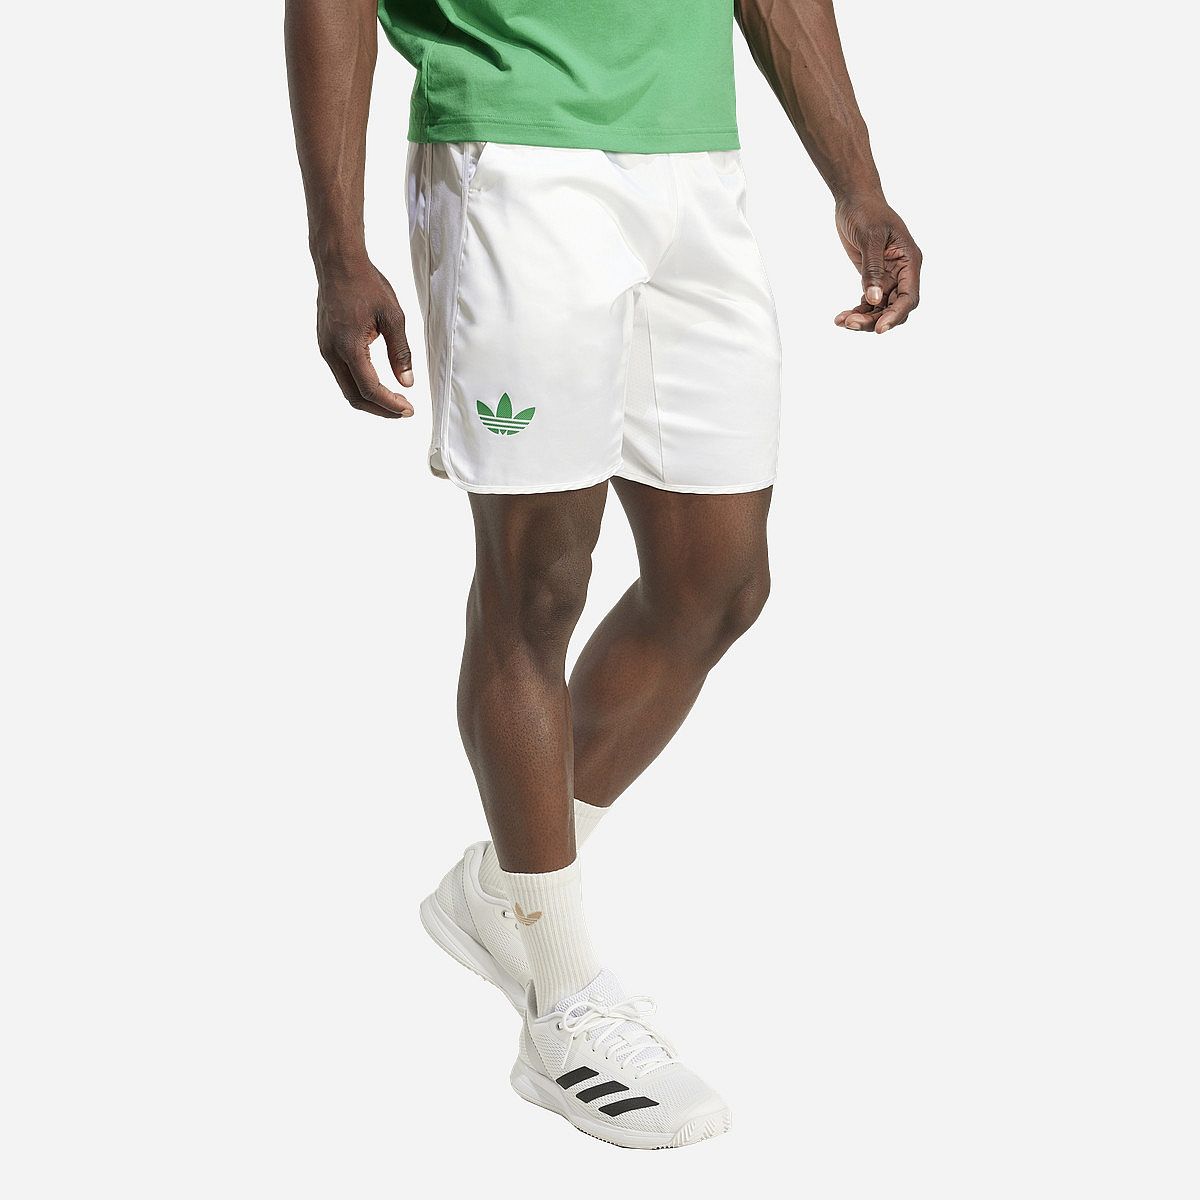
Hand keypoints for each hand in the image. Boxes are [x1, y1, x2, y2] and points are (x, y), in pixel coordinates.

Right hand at [315, 259, 413, 416]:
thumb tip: (407, 382)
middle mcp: (332, 352)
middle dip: (380, 409)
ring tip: (394, 399)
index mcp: (349, 347)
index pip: (370, 389)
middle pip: (354, 396)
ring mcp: (326, 349)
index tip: (408, 409)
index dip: (390, 404)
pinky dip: (360, 385)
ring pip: (347, 387)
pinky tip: (377, 382)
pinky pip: (342, 374)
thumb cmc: (366, 284)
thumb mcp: (393, 317)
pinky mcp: (326, 344)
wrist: (338, 263)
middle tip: (403, 410)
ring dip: (370, 398)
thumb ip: (400, 352)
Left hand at [834, 197, 921, 333]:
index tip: (879, 329)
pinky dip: (857, 311)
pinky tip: (840, 317)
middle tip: (850, 323)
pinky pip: (869, 302)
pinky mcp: (873, 279)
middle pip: (894, 308)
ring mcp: (888, 277)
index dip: (896, 315)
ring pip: (880, 309)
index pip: (909, 297)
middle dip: (875, 320)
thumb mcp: (870, 238)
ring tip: (841, 321)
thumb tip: (874, 299)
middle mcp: (902, 273)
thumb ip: (872, 269)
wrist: (854, 199)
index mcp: (909, 261)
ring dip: (863, 318)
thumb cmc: (866, 212)